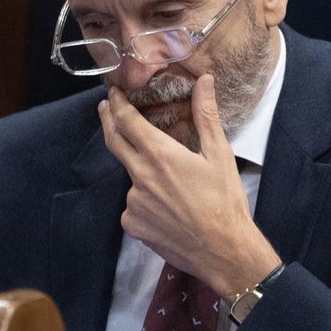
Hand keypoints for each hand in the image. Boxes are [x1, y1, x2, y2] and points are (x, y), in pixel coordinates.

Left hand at [98, 74, 280, 297]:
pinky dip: (145, 200)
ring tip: (171, 184)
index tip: (112, 94)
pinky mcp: (132, 224)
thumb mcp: (219, 154)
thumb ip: (206, 115)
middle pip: (114, 142)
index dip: (117, 104)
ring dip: (141, 171)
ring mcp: (133, 202)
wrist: (223, 250)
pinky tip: (167, 208)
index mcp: (160, 155)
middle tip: (105, 108)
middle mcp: (140, 176)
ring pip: (130, 177)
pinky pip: (133, 205)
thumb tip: (203, 81)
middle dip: (108, 121)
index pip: (127, 121)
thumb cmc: (225, 201)